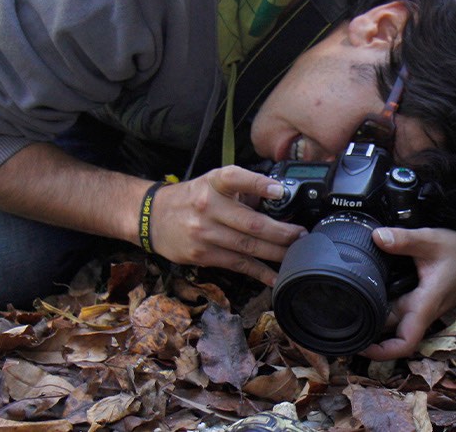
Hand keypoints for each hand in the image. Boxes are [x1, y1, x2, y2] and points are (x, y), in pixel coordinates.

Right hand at [150, 166, 305, 285]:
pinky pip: (237, 264)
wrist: (153, 218)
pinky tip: (276, 276)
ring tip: (296, 253)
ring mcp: (204, 233)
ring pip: (247, 247)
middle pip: (251, 223)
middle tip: (303, 235)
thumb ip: (242, 189)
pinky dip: (259, 272)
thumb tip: (280, 198)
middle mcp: (208, 207)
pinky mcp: (202, 255)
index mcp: (214, 183)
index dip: (259, 184)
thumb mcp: (213, 183)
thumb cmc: (193, 198)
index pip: (236, 179)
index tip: (280, 191)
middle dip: (282, 232)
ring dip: (276, 253)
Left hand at [360, 227, 455, 360]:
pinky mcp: (422, 299)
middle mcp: (422, 311)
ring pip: (394, 320)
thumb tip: (377, 237)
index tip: (360, 347)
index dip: (382, 352)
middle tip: (341, 321)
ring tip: (348, 308)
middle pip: (392, 333)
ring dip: (374, 319)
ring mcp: (422, 307)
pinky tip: (368, 294)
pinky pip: (400, 309)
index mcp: (425, 304)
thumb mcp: (433, 240)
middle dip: (368, 332)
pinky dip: (383, 306)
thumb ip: (405, 239)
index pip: (405, 342)